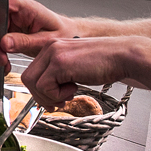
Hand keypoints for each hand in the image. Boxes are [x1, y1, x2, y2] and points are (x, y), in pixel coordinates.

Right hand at [0, 0, 78, 73]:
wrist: (70, 37)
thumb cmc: (64, 33)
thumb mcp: (47, 40)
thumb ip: (25, 41)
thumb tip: (5, 43)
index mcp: (27, 8)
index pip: (1, 1)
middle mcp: (17, 14)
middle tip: (1, 57)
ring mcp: (13, 24)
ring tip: (3, 65)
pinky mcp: (11, 34)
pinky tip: (4, 64)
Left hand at [20, 36, 140, 108]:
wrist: (123, 56)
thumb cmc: (104, 62)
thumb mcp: (75, 67)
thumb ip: (58, 75)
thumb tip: (47, 93)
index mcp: (52, 47)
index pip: (32, 72)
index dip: (39, 90)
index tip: (52, 99)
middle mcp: (50, 48)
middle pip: (28, 78)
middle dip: (41, 96)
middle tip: (59, 102)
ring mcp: (54, 54)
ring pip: (33, 84)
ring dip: (49, 97)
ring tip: (69, 94)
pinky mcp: (60, 63)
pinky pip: (45, 87)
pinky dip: (57, 95)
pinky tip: (74, 88)